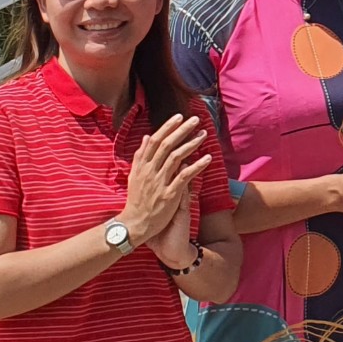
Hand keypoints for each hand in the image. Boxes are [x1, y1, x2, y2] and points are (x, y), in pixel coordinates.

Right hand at [117, 114, 213, 249]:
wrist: (134, 225)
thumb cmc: (136, 200)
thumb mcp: (134, 175)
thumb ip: (140, 156)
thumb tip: (146, 136)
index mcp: (142, 165)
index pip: (155, 141)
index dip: (167, 127)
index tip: (179, 116)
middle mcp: (150, 171)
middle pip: (167, 145)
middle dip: (182, 130)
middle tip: (196, 119)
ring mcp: (159, 182)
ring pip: (176, 157)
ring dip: (191, 144)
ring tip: (204, 134)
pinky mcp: (169, 195)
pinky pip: (184, 176)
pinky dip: (196, 166)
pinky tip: (207, 158)